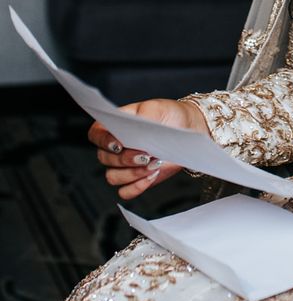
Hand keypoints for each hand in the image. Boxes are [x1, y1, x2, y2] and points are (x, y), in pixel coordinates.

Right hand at [88, 98, 209, 199]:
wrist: (188, 129)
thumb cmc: (169, 115)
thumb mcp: (156, 109)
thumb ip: (141, 118)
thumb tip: (131, 133)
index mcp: (115, 126)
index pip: (96, 134)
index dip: (103, 141)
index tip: (119, 144)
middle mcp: (116, 147)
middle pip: (104, 158)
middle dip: (125, 159)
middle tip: (146, 155)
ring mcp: (125, 165)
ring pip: (113, 177)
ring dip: (132, 173)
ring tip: (153, 164)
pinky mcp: (137, 178)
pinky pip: (125, 191)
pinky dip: (136, 187)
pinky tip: (151, 176)